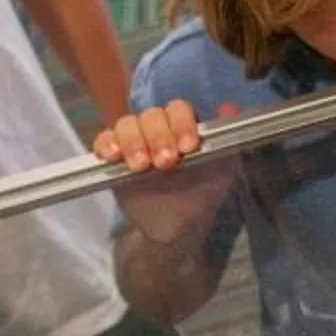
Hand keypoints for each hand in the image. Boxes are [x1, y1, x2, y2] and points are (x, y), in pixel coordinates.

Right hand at [96, 100, 238, 243]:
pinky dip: (106, 144)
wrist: (177, 228)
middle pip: (152, 115)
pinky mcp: (114, 156)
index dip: (182, 124)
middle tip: (166, 163)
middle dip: (158, 137)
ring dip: (133, 142)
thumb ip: (227, 140)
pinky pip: (104, 140)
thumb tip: (231, 107)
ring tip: (141, 166)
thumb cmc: (202, 194)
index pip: (179, 110)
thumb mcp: (223, 171)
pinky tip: (113, 157)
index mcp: (183, 126)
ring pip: (126, 124)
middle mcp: (158, 128)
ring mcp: (134, 140)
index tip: (188, 147)